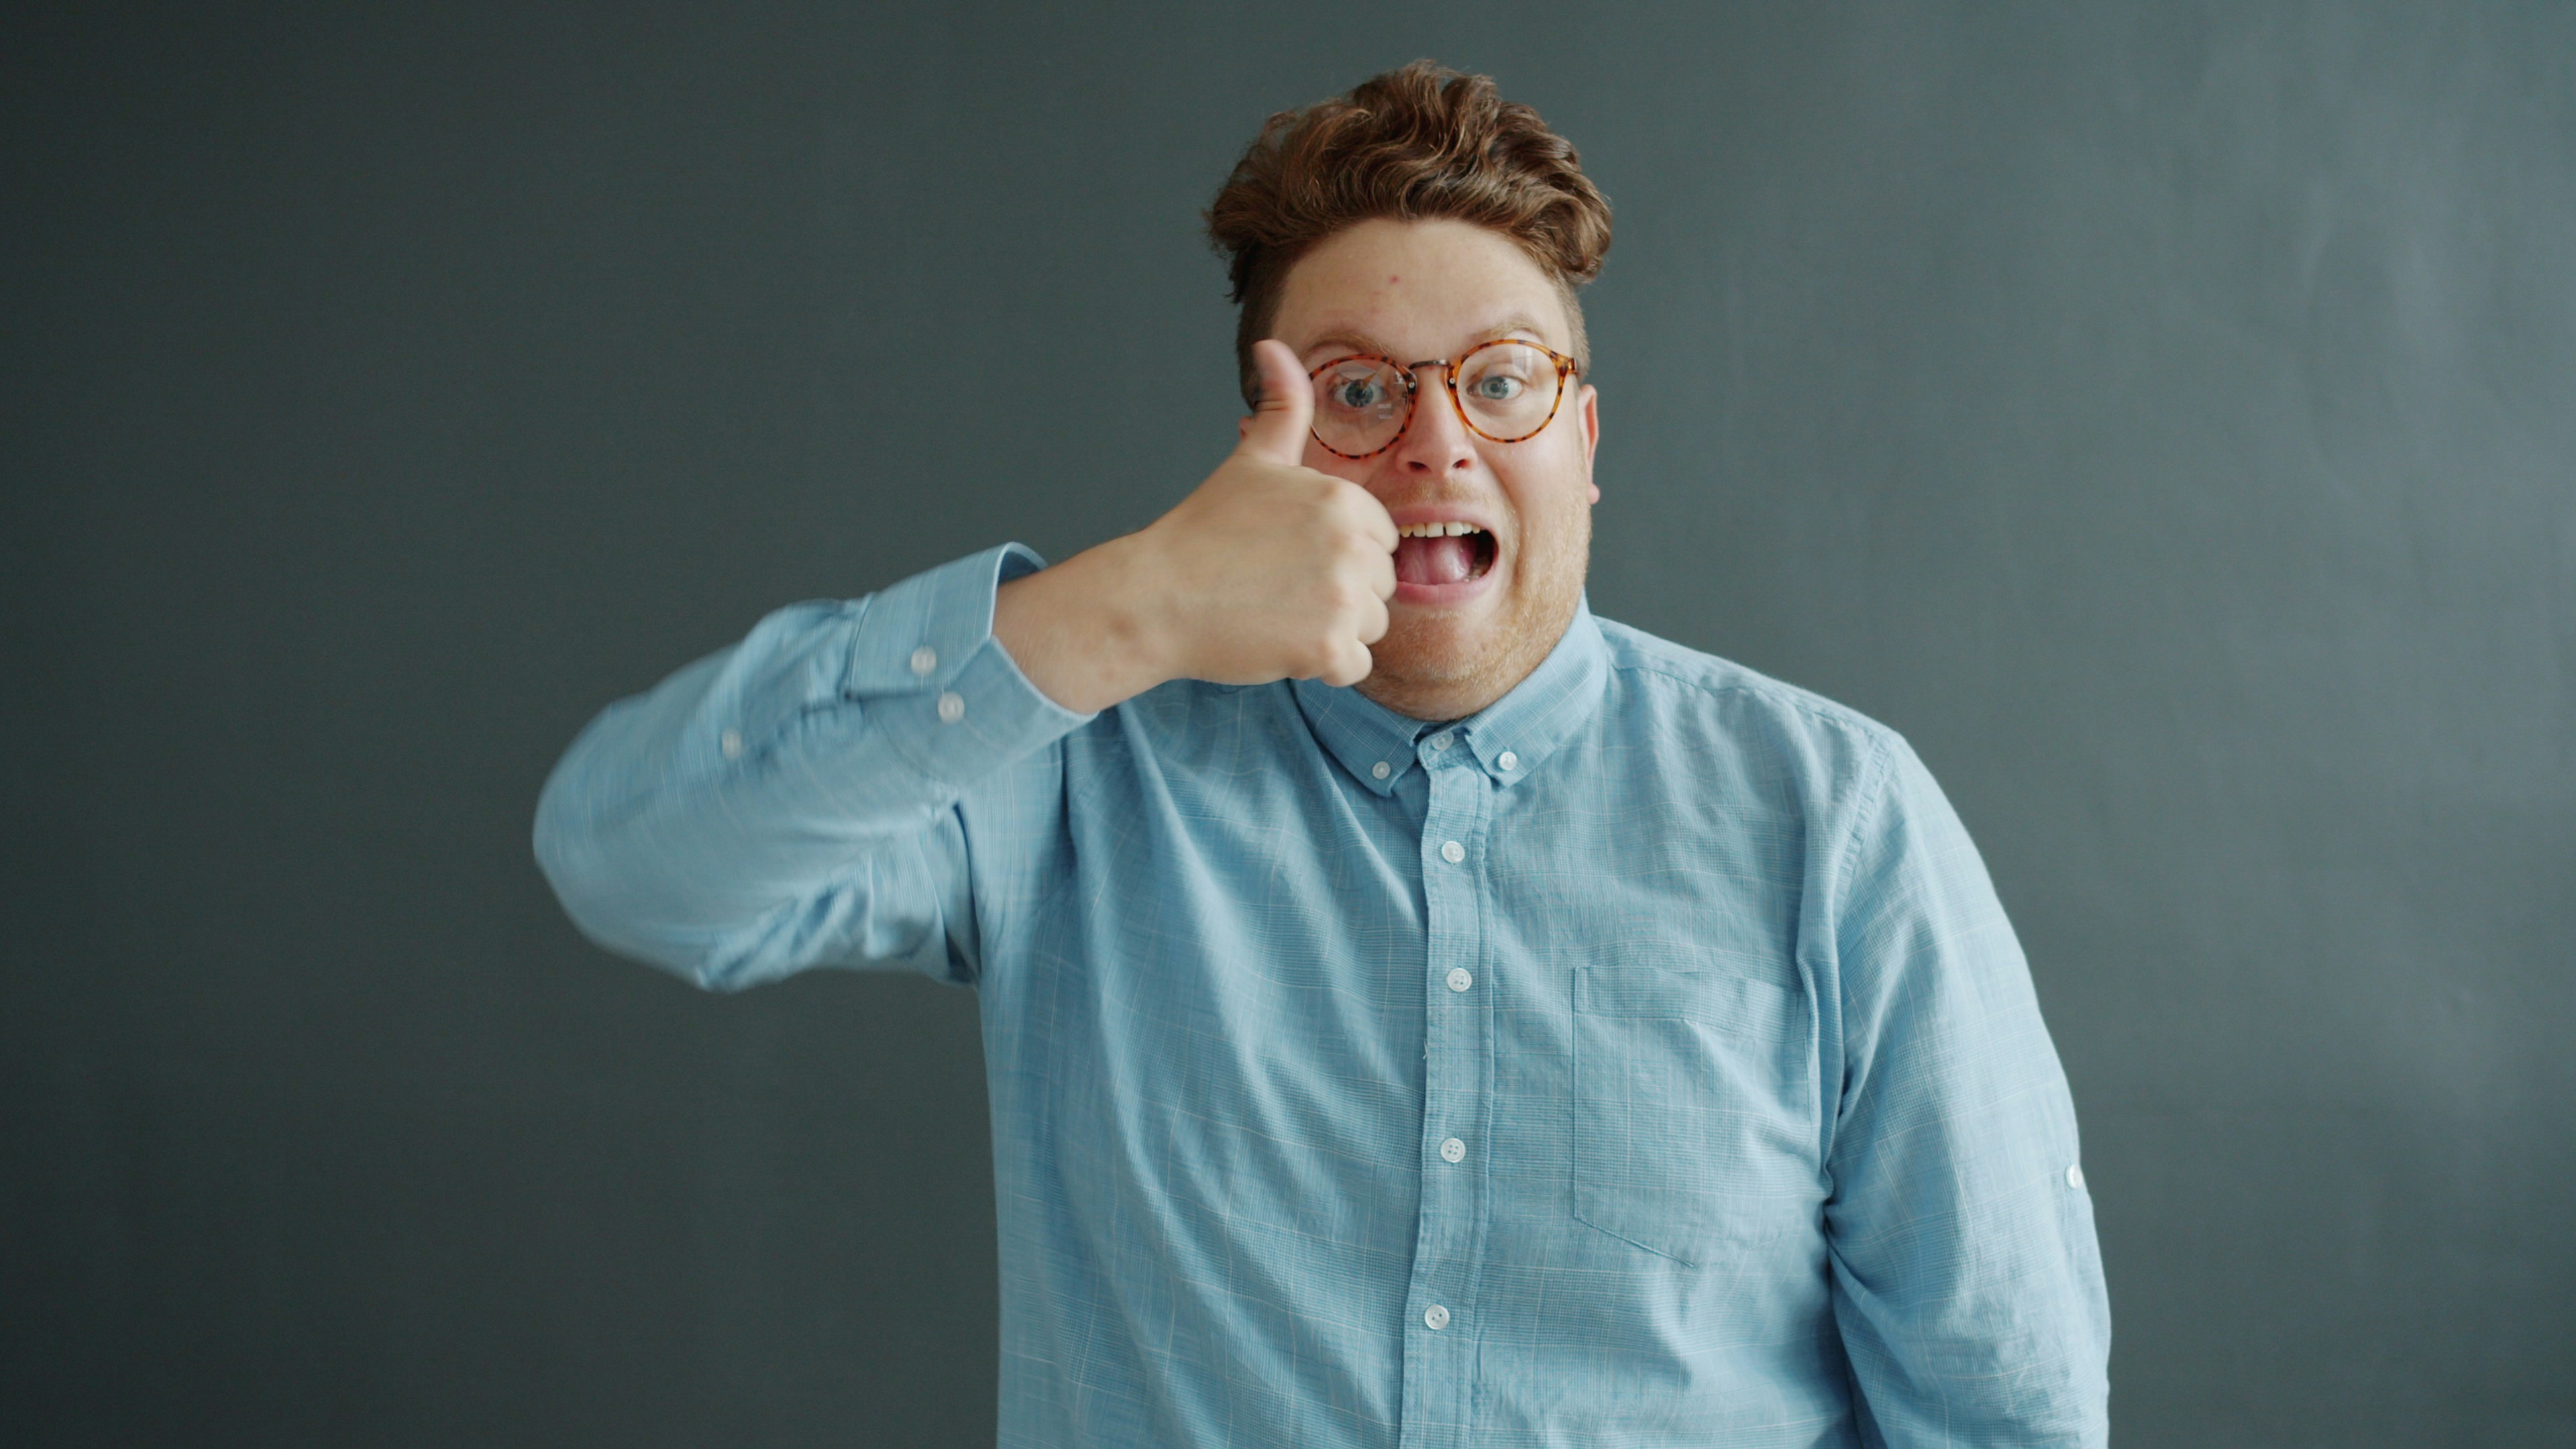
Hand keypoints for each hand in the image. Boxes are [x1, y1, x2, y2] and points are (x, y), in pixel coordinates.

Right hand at [994, 340, 1396, 710]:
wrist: (1157, 597)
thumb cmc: (1203, 532)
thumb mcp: (1251, 462)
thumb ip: (1280, 407)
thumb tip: (1273, 347)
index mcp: (1344, 500)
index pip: (1380, 539)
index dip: (1338, 552)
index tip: (1289, 555)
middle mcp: (1352, 546)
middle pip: (1381, 585)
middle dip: (1339, 593)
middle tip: (1278, 586)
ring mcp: (1343, 600)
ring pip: (1372, 627)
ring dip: (1332, 630)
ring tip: (1277, 612)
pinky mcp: (1327, 649)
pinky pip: (1355, 667)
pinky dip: (1321, 665)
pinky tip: (1280, 641)